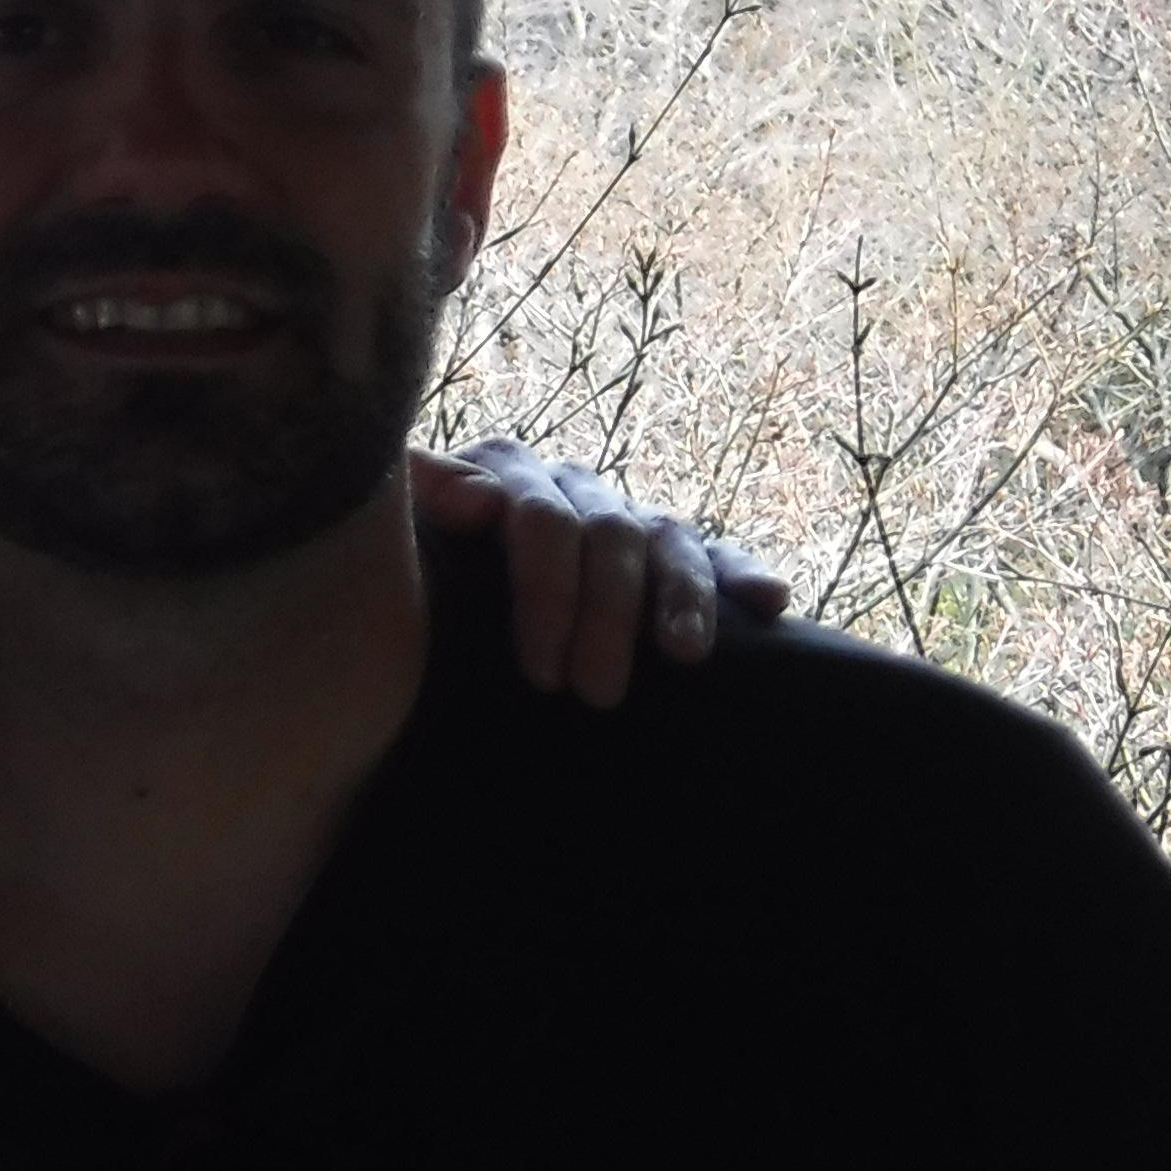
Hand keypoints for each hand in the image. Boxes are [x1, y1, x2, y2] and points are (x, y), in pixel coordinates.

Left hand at [411, 439, 790, 708]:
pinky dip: (740, 572)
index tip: (539, 670)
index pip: (537, 517)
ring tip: (684, 658)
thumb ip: (420, 502)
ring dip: (680, 598)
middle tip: (595, 695)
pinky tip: (771, 600)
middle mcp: (568, 486)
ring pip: (665, 540)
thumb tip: (473, 500)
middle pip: (606, 536)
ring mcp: (620, 516)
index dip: (544, 591)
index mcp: (504, 475)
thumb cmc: (401, 587)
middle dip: (604, 617)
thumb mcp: (400, 546)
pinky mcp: (665, 550)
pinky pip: (712, 552)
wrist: (413, 622)